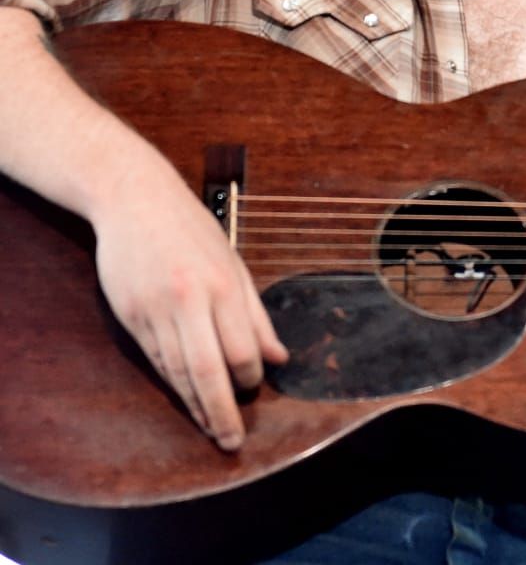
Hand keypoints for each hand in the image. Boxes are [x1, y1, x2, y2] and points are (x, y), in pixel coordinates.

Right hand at [91, 151, 287, 450]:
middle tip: (232, 441)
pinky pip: (154, 359)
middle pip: (206, 371)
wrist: (135, 200)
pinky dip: (171, 383)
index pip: (241, 349)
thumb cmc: (192, 230)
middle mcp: (189, 300)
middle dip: (221, 412)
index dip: (250, 377)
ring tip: (210, 428)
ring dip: (194, 406)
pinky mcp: (129, 315)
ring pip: (176, 372)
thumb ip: (256, 314)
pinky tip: (183, 399)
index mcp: (223, 285)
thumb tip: (279, 358)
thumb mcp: (234, 263)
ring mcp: (155, 310)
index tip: (255, 390)